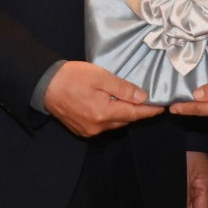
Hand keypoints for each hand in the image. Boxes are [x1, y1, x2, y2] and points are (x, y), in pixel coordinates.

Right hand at [44, 60, 162, 137]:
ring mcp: (89, 131)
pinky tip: (110, 107)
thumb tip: (143, 98)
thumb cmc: (72, 77)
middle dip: (137, 112)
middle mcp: (98, 127)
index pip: (134, 114)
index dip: (149, 111)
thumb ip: (123, 88)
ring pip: (114, 124)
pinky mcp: (81, 130)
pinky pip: (103, 126)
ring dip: (123, 114)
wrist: (45, 86)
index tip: (162, 108)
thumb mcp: (101, 76)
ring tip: (130, 102)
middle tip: (148, 102)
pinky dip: (110, 117)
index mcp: (104, 113)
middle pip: (125, 120)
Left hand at [182, 151, 207, 207]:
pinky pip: (183, 195)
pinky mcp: (185, 176)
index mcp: (205, 186)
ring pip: (189, 204)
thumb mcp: (184, 178)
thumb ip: (183, 199)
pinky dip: (177, 205)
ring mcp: (194, 180)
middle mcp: (201, 185)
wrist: (178, 131)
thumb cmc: (184, 152)